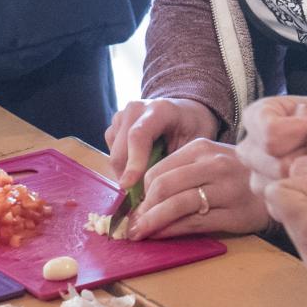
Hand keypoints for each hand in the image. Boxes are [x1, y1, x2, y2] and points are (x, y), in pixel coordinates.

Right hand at [106, 98, 220, 188]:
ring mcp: (122, 116)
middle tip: (143, 197)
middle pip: (121, 149)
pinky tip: (140, 168)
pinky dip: (123, 166)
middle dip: (129, 176)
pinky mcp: (114, 125)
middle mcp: (135, 109)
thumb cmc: (193, 128)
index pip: (138, 135)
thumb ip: (176, 163)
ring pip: (114, 154)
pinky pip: (111, 152)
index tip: (129, 186)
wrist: (185, 112)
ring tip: (146, 181)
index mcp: (159, 110)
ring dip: (126, 173)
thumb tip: (157, 192)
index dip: (133, 162)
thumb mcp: (195, 144)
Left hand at [128, 138, 270, 239]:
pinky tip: (160, 235)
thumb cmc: (238, 177)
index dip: (140, 193)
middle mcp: (214, 165)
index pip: (158, 171)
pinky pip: (194, 222)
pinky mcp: (235, 213)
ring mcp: (226, 189)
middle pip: (164, 187)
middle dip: (141, 210)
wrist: (283, 185)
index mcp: (203, 148)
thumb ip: (181, 174)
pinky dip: (171, 230)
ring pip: (177, 205)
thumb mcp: (210, 163)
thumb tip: (142, 200)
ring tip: (138, 234)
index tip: (133, 208)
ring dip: (151, 222)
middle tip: (130, 226)